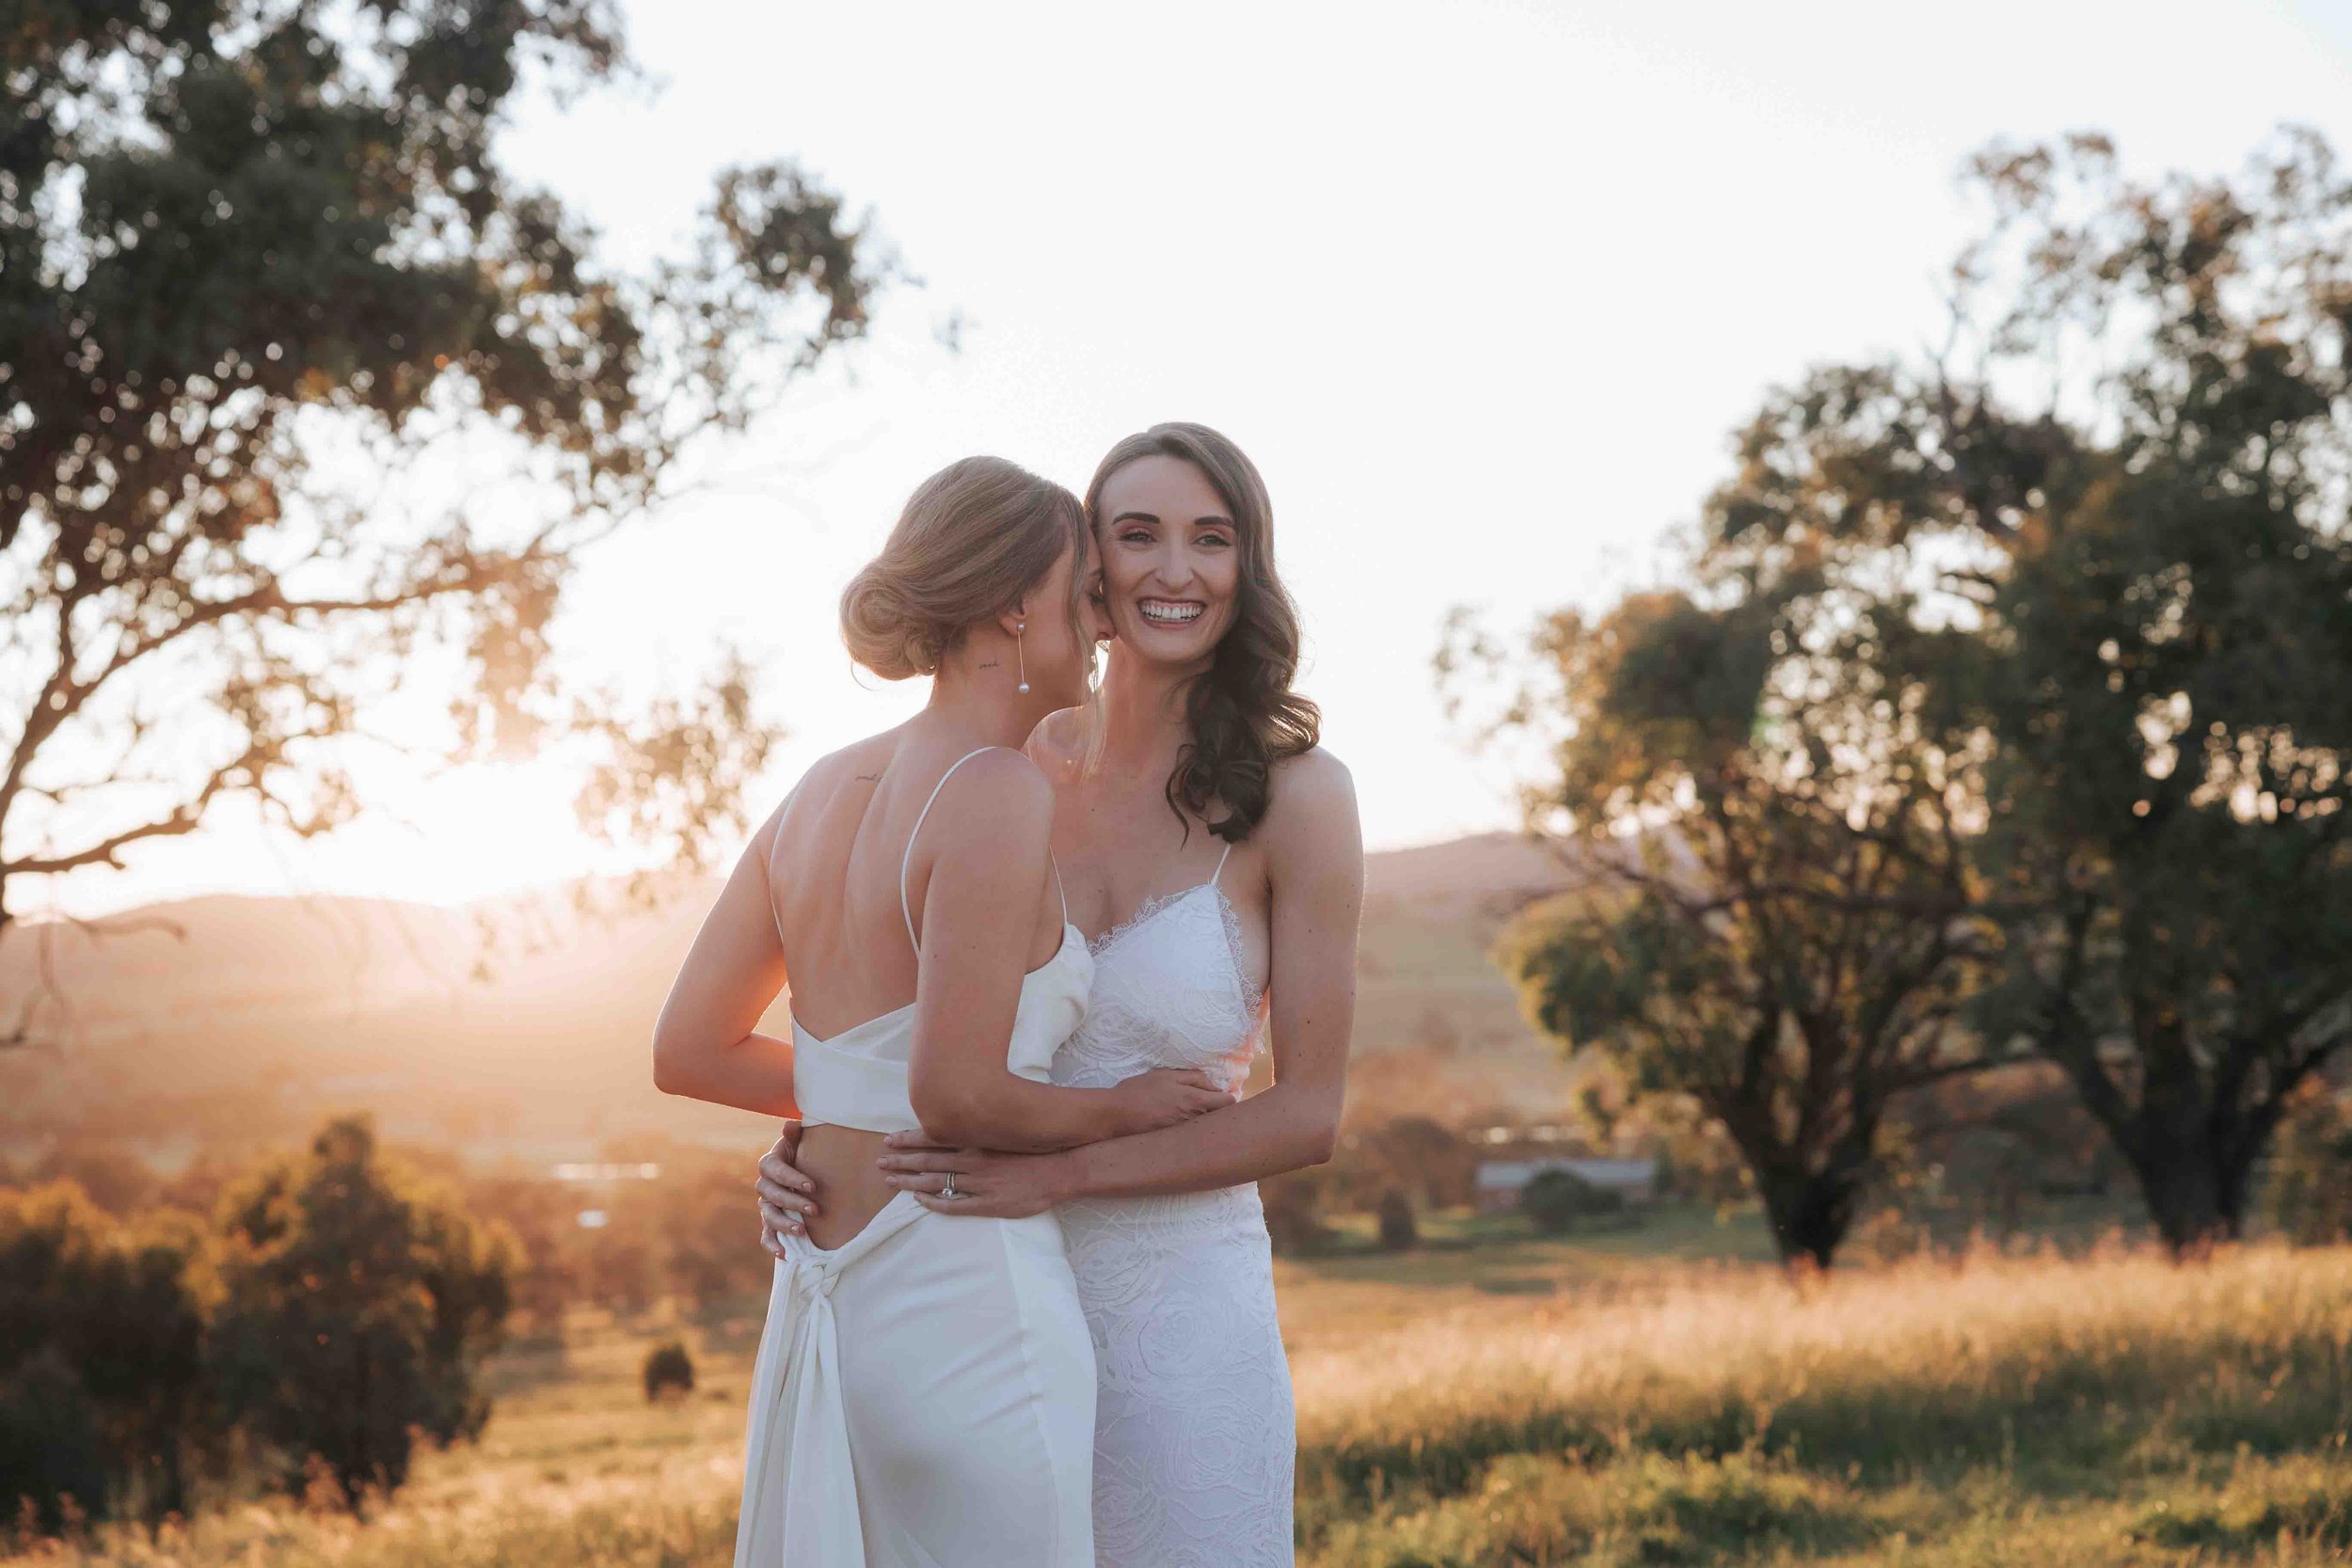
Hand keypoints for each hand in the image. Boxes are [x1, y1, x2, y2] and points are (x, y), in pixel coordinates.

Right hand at [755, 1121, 818, 1256]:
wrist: (805, 1169)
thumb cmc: (804, 1153)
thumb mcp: (801, 1141)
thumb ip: (795, 1134)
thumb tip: (790, 1126)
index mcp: (769, 1163)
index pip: (776, 1171)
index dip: (792, 1178)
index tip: (812, 1186)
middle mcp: (764, 1185)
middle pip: (772, 1195)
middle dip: (793, 1203)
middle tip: (815, 1209)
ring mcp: (766, 1204)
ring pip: (768, 1216)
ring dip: (784, 1225)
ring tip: (802, 1232)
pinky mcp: (770, 1221)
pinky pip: (765, 1234)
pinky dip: (772, 1245)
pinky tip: (784, 1254)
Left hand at [877, 1131, 1073, 1218]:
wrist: (1061, 1169)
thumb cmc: (1035, 1149)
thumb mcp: (1005, 1131)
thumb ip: (981, 1130)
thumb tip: (959, 1124)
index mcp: (976, 1139)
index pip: (933, 1137)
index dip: (908, 1139)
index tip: (889, 1139)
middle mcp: (973, 1159)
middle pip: (927, 1160)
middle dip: (900, 1161)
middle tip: (879, 1162)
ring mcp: (978, 1183)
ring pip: (935, 1181)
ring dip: (909, 1181)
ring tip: (890, 1181)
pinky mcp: (987, 1203)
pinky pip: (953, 1204)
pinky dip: (933, 1202)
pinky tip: (919, 1201)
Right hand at [1110, 1066, 1232, 1134]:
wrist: (1116, 1115)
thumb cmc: (1140, 1090)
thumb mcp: (1166, 1075)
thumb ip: (1194, 1078)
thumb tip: (1213, 1086)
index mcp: (1196, 1101)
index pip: (1228, 1102)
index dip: (1226, 1097)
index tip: (1218, 1095)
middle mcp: (1195, 1121)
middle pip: (1219, 1117)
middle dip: (1216, 1111)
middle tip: (1205, 1104)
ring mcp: (1185, 1134)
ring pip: (1205, 1126)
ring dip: (1203, 1120)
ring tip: (1186, 1113)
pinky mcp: (1175, 1142)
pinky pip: (1191, 1135)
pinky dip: (1189, 1130)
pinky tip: (1176, 1124)